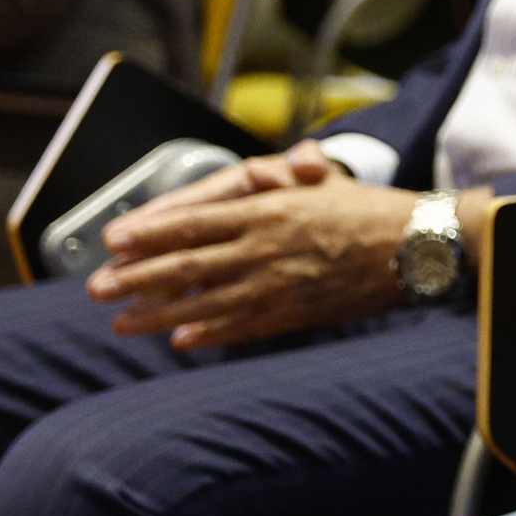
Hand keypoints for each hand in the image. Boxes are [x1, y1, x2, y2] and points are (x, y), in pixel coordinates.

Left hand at [86, 142, 417, 346]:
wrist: (417, 246)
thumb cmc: (373, 211)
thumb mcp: (324, 183)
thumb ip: (284, 181)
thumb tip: (262, 176)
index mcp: (269, 210)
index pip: (193, 222)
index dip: (148, 233)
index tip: (114, 241)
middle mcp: (264, 247)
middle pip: (184, 264)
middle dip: (135, 277)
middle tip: (98, 288)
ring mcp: (276, 284)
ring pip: (202, 301)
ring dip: (156, 313)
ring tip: (122, 323)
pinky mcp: (293, 312)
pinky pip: (240, 325)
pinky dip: (206, 333)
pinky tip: (180, 340)